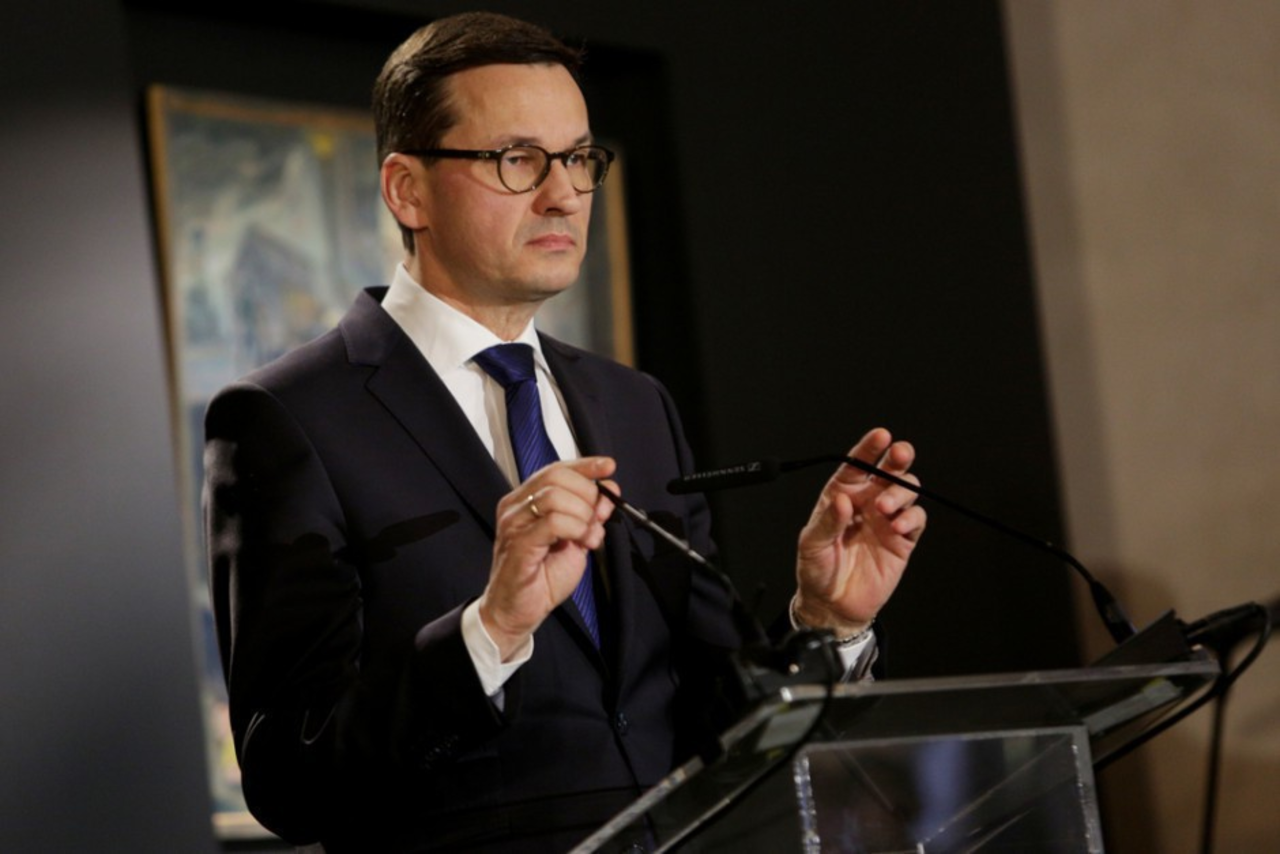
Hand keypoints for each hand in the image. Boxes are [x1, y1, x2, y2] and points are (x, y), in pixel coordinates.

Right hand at [478, 457, 616, 658]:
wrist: (520, 611)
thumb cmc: (542, 575)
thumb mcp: (575, 538)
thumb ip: (589, 515)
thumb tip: (609, 491)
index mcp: (525, 500)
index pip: (556, 469)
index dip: (585, 465)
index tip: (609, 466)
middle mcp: (515, 507)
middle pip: (556, 477)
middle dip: (587, 494)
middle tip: (596, 519)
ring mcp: (514, 525)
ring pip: (555, 497)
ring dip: (582, 515)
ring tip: (588, 536)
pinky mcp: (519, 546)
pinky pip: (552, 523)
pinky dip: (575, 529)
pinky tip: (580, 542)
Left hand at [793, 428, 925, 635]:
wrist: (833, 605)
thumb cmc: (817, 570)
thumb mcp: (812, 545)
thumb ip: (828, 521)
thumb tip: (842, 500)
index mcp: (842, 496)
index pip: (857, 466)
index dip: (868, 448)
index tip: (880, 436)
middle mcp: (866, 503)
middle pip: (888, 471)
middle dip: (897, 458)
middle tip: (899, 454)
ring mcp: (886, 519)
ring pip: (905, 490)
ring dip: (900, 491)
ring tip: (885, 507)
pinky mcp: (902, 540)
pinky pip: (916, 518)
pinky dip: (911, 517)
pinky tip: (898, 526)